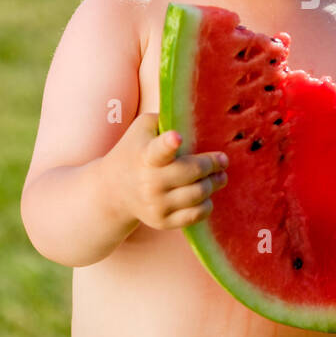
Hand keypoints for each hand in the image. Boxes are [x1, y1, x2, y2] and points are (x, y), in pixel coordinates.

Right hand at [107, 112, 228, 229]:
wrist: (112, 190)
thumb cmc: (135, 150)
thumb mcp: (143, 128)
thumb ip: (166, 118)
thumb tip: (194, 114)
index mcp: (146, 156)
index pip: (158, 151)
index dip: (168, 144)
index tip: (176, 137)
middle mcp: (150, 182)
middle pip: (193, 172)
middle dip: (213, 165)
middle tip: (223, 160)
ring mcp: (156, 204)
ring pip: (199, 194)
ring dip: (215, 183)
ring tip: (220, 176)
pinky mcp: (162, 221)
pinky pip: (195, 215)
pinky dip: (207, 205)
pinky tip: (207, 195)